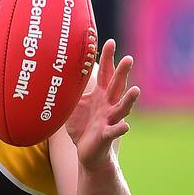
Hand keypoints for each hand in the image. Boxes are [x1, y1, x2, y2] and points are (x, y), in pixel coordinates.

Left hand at [64, 39, 139, 170]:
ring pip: (121, 108)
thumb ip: (71, 88)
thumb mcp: (73, 104)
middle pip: (116, 86)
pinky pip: (114, 131)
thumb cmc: (81, 125)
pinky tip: (126, 127)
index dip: (107, 58)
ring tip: (136, 91)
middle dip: (122, 73)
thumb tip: (57, 69)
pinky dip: (119, 129)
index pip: (105, 73)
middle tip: (128, 59)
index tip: (110, 42)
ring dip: (129, 100)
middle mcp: (108, 104)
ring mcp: (109, 119)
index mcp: (100, 94)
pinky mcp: (106, 135)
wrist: (87, 152)